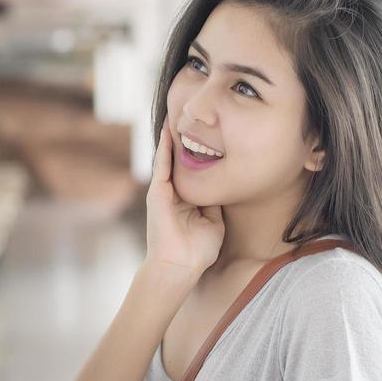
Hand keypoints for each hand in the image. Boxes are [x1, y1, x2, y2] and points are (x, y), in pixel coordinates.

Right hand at [145, 123, 223, 279]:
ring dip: (174, 136)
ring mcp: (164, 191)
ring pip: (169, 157)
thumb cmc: (197, 251)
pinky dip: (165, 146)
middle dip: (187, 138)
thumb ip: (215, 203)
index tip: (211, 132)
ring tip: (180, 112)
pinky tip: (170, 128)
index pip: (194, 169)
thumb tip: (224, 186)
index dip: (201, 151)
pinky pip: (162, 164)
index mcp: (187, 198)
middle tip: (194, 114)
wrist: (179, 267)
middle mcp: (174, 192)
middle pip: (180, 159)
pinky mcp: (157, 192)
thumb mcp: (214, 221)